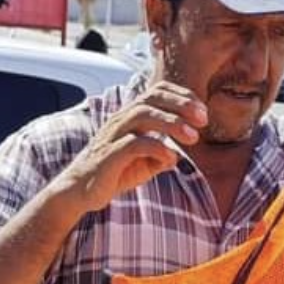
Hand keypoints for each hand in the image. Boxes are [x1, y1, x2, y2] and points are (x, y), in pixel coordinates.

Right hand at [57, 81, 205, 213]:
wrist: (80, 191)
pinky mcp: (108, 156)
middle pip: (151, 98)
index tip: (202, 111)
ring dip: (172, 123)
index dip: (181, 96)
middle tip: (203, 119)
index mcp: (130, 117)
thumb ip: (160, 155)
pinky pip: (133, 144)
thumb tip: (177, 155)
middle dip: (181, 105)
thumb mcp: (143, 162)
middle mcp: (121, 120)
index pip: (156, 92)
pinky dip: (156, 148)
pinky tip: (171, 159)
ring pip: (142, 115)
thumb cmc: (113, 172)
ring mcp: (113, 136)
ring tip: (194, 137)